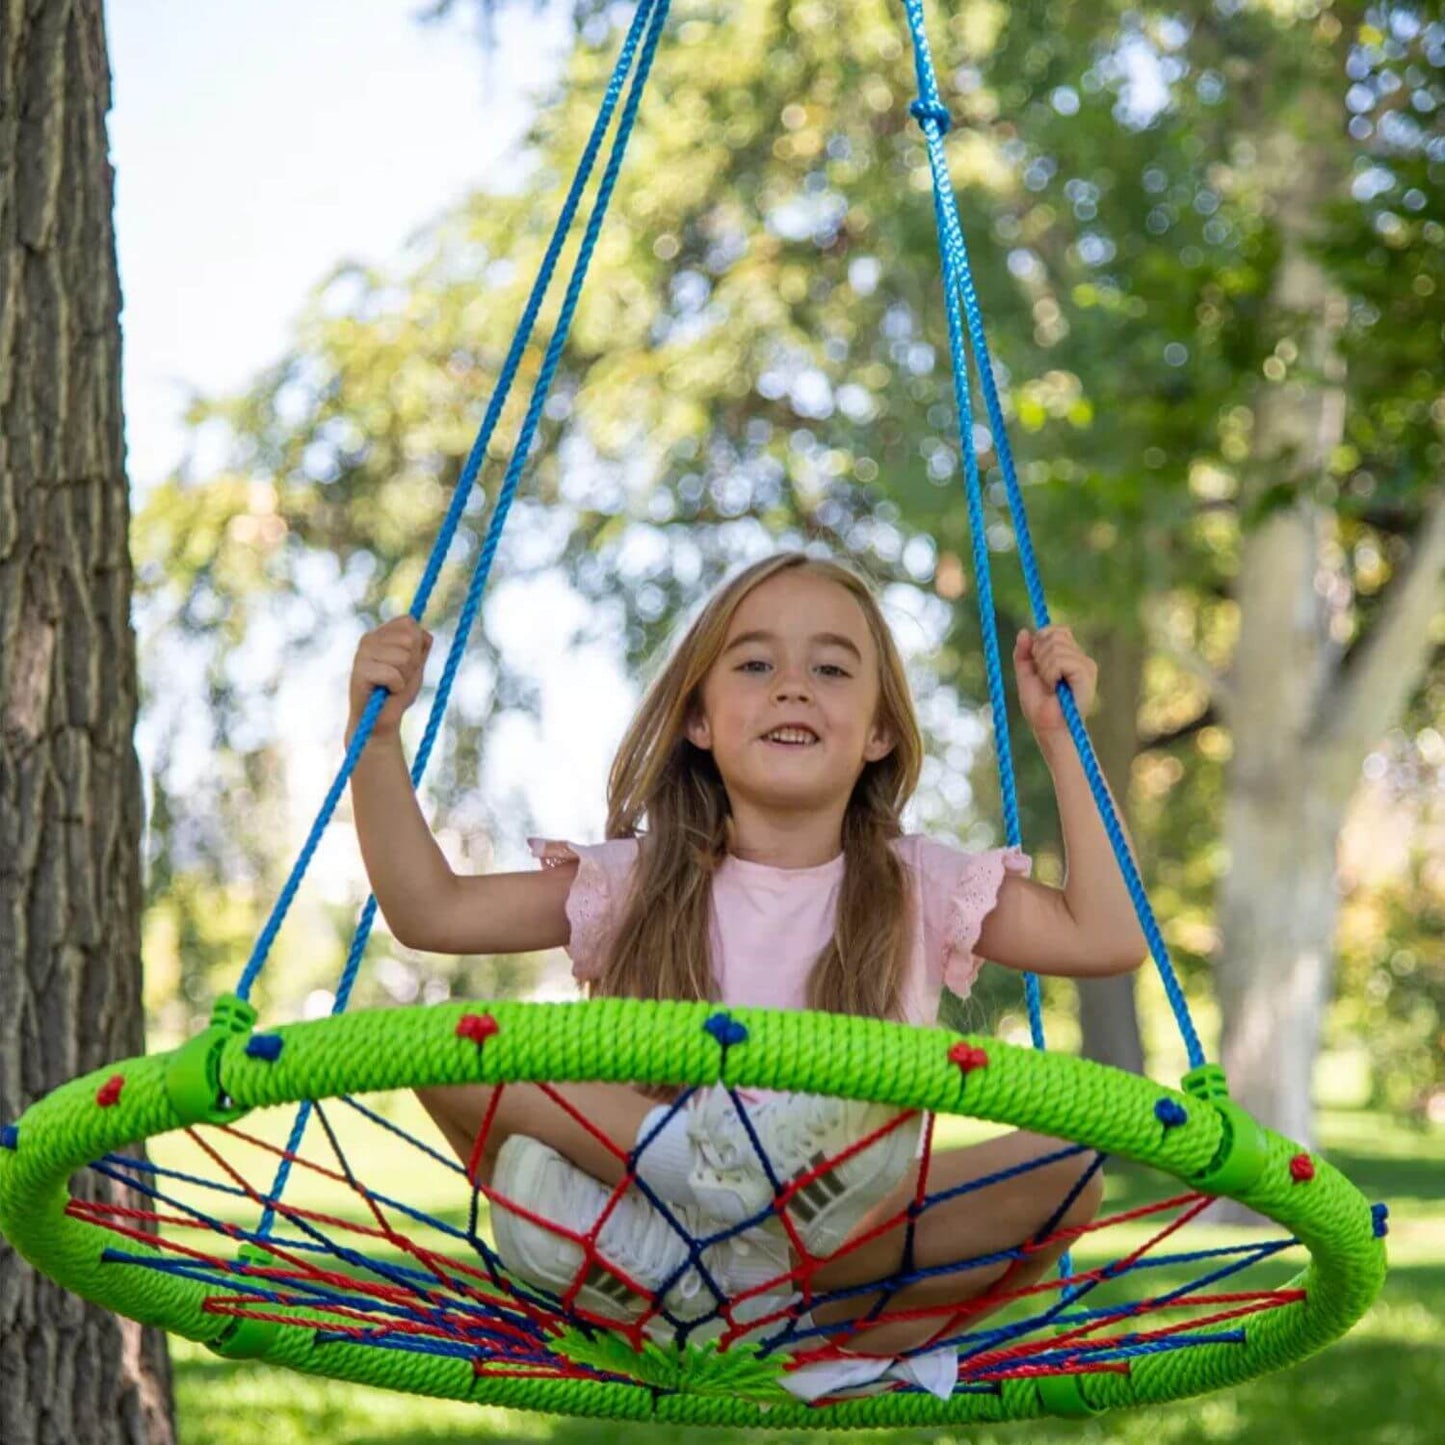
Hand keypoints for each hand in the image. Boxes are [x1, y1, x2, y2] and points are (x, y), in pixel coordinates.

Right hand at [348, 617, 432, 741]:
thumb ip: (421, 646)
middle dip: (413, 663)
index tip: (407, 664)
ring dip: (404, 677)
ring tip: (391, 686)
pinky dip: (397, 687)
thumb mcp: (416, 666)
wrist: (379, 722)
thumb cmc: (397, 693)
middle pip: (410, 638)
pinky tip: (385, 692)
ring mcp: (362, 654)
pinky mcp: (359, 671)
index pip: (409, 622)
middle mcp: (369, 639)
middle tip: (399, 678)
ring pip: (404, 657)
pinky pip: (393, 674)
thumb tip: (425, 633)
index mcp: (381, 634)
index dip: (417, 645)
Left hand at [1014, 625, 1096, 735]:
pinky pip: (1060, 660)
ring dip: (1044, 668)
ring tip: (1050, 685)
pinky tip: (1055, 687)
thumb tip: (1024, 631)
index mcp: (1070, 655)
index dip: (1040, 641)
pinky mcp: (1086, 672)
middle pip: (1054, 634)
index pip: (1055, 630)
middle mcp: (1081, 657)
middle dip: (1039, 655)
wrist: (1048, 727)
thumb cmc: (1039, 706)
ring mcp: (1086, 664)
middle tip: (1044, 678)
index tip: (1036, 662)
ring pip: (1055, 646)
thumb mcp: (1025, 675)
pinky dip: (1050, 674)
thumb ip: (1023, 653)